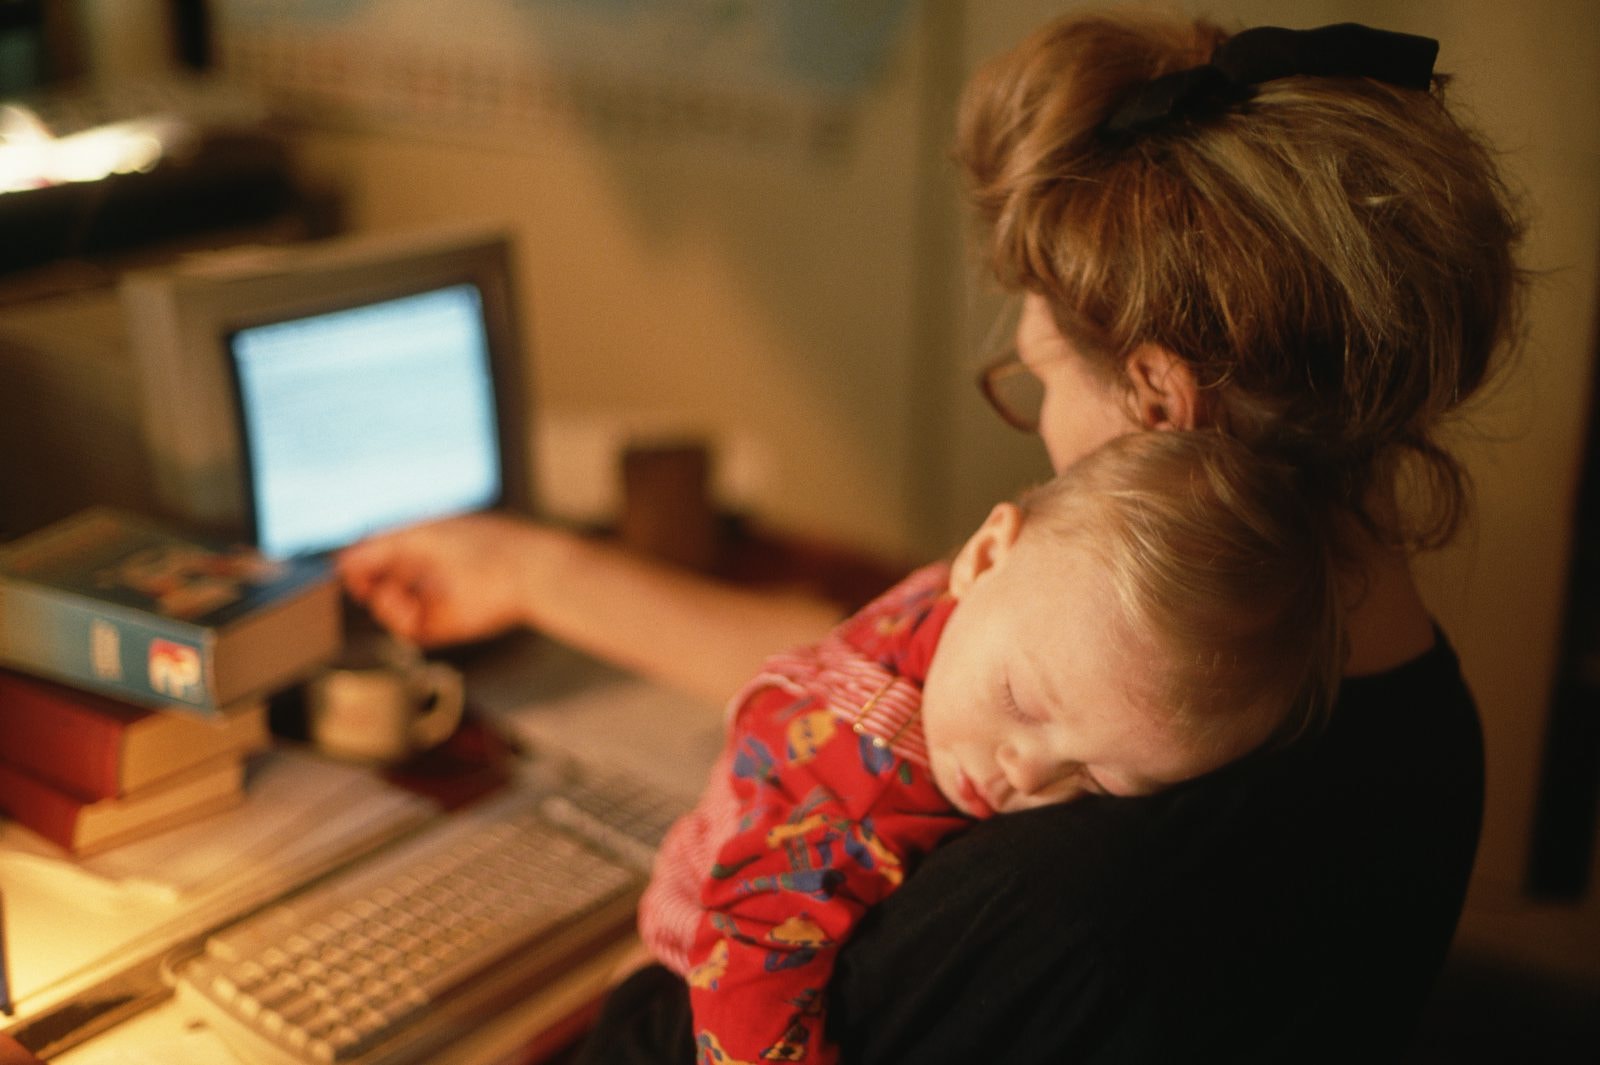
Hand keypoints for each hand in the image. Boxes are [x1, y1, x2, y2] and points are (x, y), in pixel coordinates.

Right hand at [337, 512, 548, 647]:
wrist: (528, 571)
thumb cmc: (483, 544)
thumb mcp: (423, 535)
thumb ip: (379, 546)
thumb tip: (342, 560)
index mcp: (425, 543)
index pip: (380, 556)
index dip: (360, 564)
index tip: (346, 569)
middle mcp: (429, 572)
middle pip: (380, 585)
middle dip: (369, 584)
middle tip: (368, 584)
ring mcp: (437, 600)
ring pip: (391, 611)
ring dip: (385, 604)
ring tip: (395, 595)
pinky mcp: (447, 626)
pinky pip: (409, 630)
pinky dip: (401, 621)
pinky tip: (409, 608)